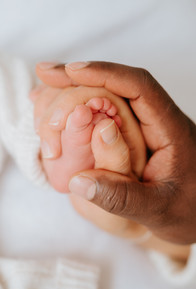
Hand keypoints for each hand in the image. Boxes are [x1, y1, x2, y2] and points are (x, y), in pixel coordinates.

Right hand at [36, 61, 195, 244]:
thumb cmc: (188, 211)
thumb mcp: (159, 210)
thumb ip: (122, 198)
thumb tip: (77, 182)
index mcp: (170, 129)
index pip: (139, 87)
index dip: (104, 74)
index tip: (71, 71)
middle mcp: (157, 120)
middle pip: (120, 84)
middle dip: (81, 77)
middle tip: (47, 73)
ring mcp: (146, 126)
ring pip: (111, 96)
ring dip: (78, 90)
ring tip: (47, 90)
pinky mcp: (136, 135)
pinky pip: (109, 113)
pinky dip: (83, 108)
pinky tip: (63, 111)